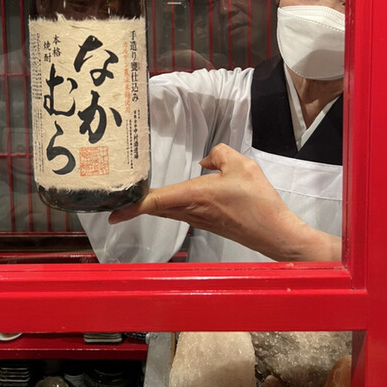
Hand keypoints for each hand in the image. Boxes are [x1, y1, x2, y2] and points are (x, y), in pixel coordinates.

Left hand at [109, 143, 340, 261]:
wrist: (274, 232)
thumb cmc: (257, 199)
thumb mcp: (240, 164)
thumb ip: (218, 154)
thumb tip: (204, 162)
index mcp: (193, 195)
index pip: (154, 201)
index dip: (131, 206)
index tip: (111, 213)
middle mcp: (190, 211)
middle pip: (155, 208)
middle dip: (134, 204)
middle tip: (115, 197)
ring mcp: (197, 220)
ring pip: (166, 211)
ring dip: (149, 205)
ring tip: (134, 194)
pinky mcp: (207, 223)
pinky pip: (178, 212)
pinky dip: (166, 205)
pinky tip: (167, 197)